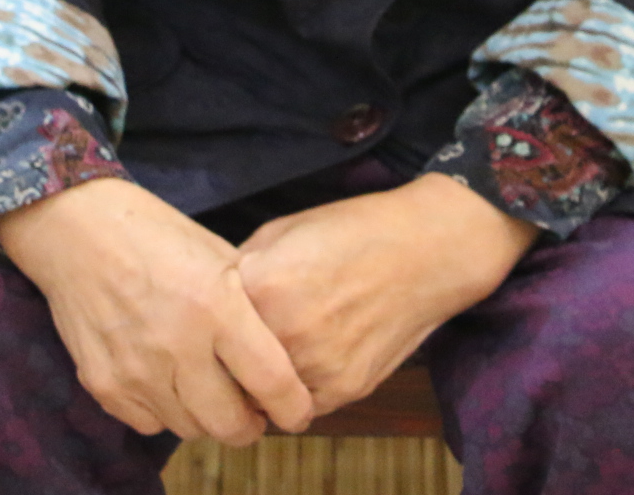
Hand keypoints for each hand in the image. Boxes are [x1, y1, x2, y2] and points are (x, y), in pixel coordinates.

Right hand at [0, 176, 314, 444]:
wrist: (76, 230)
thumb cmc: (156, 234)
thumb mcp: (219, 255)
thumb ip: (249, 307)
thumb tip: (280, 356)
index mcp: (216, 305)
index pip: (271, 382)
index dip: (293, 408)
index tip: (297, 411)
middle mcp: (177, 345)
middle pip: (229, 424)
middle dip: (250, 425)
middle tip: (253, 411)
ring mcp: (136, 370)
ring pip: (190, 429)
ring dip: (207, 417)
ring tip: (210, 391)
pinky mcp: (103, 384)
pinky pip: (149, 423)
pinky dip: (166, 411)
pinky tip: (168, 382)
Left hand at [233, 173, 539, 414]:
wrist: (427, 250)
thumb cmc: (353, 230)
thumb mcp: (282, 230)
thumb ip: (240, 267)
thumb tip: (209, 300)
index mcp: (260, 286)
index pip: (206, 324)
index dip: (212, 320)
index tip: (221, 314)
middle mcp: (284, 332)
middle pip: (229, 365)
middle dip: (234, 354)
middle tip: (250, 336)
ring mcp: (316, 366)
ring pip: (263, 393)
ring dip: (265, 377)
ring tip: (288, 342)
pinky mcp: (344, 389)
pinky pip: (301, 403)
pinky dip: (300, 387)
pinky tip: (316, 352)